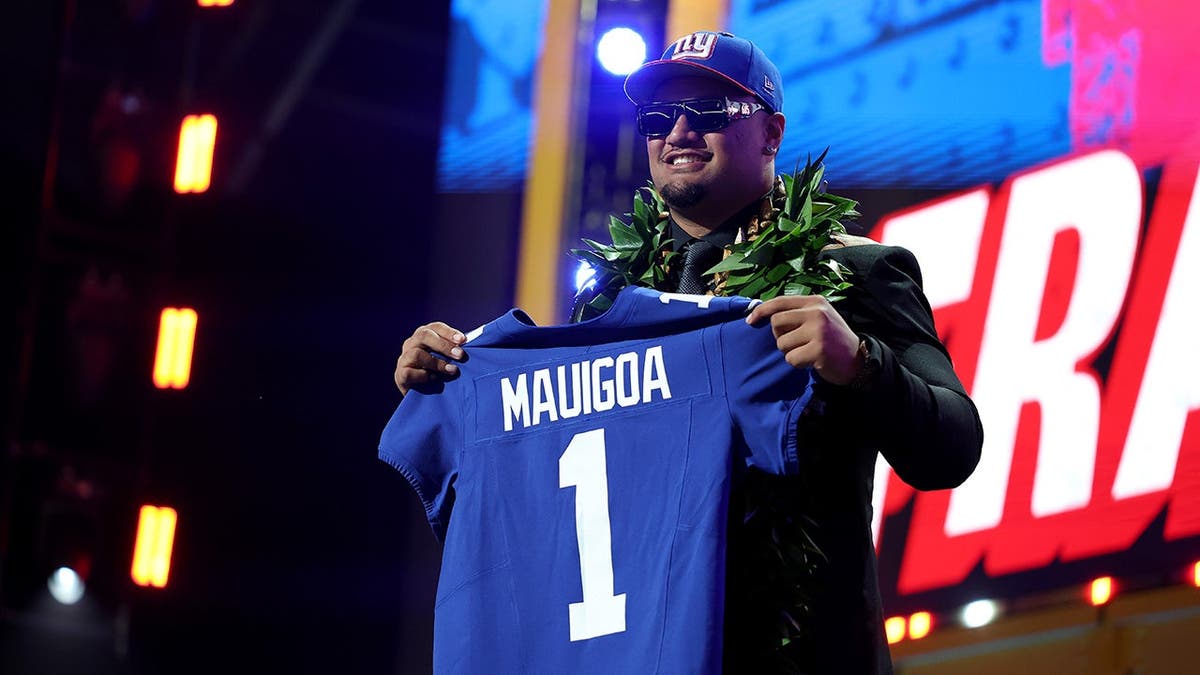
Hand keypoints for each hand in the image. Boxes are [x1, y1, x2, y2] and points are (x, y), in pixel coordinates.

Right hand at [394, 322, 466, 395]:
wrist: (422, 393)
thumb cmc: (439, 371)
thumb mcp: (447, 358)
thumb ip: (456, 350)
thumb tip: (475, 344)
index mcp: (424, 335)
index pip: (435, 327)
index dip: (449, 332)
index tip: (463, 340)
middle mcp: (412, 343)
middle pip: (424, 336)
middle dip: (444, 345)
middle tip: (460, 355)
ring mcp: (404, 358)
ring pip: (416, 354)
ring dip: (437, 362)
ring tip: (453, 370)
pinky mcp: (400, 374)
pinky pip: (409, 372)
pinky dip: (423, 376)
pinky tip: (435, 379)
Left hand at [745, 295, 862, 384]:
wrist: (858, 359)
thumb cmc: (832, 339)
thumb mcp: (818, 317)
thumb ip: (796, 313)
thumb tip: (762, 314)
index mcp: (814, 302)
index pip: (779, 302)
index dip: (761, 311)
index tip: (749, 321)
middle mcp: (816, 313)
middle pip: (776, 322)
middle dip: (779, 336)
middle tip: (795, 342)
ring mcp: (818, 331)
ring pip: (782, 343)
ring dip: (790, 352)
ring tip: (807, 351)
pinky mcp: (818, 350)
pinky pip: (791, 358)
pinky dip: (798, 363)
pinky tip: (811, 361)